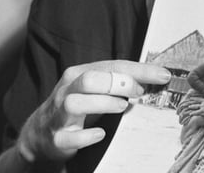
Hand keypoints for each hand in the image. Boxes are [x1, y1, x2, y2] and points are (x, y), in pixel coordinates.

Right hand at [17, 60, 170, 163]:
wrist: (41, 133)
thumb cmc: (78, 107)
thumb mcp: (96, 89)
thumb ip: (121, 81)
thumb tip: (155, 76)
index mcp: (78, 74)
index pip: (112, 66)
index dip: (140, 70)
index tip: (163, 75)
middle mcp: (67, 91)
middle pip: (90, 80)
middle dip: (119, 84)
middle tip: (138, 93)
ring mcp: (59, 115)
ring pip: (75, 104)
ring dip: (104, 104)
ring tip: (122, 107)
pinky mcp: (57, 138)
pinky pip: (70, 137)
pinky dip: (88, 136)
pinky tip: (101, 133)